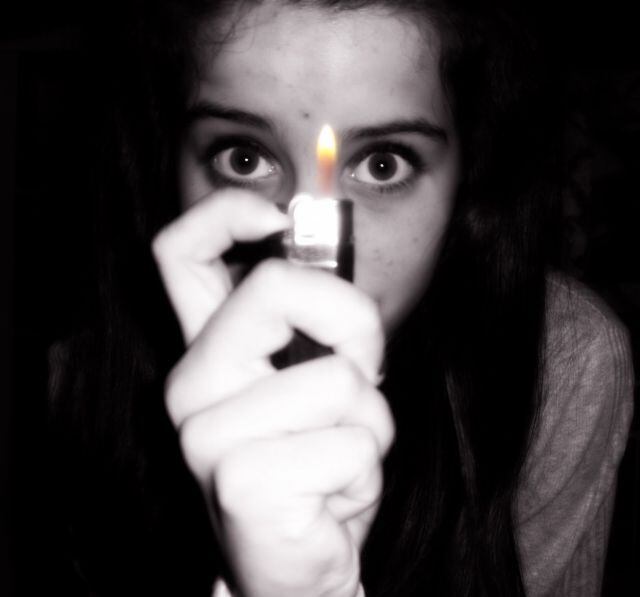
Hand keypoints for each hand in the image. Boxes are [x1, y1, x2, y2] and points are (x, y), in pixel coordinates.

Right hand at [153, 190, 393, 596]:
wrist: (300, 563)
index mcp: (210, 351)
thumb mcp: (321, 382)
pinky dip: (364, 471)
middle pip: (276, 287)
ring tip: (336, 456)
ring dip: (367, 420)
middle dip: (350, 320)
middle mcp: (193, 384)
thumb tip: (343, 279)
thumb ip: (320, 330)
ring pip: (337, 380)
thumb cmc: (316, 465)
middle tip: (358, 372)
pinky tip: (330, 496)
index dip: (225, 213)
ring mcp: (208, 435)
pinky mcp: (241, 482)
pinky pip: (350, 444)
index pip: (181, 254)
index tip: (275, 214)